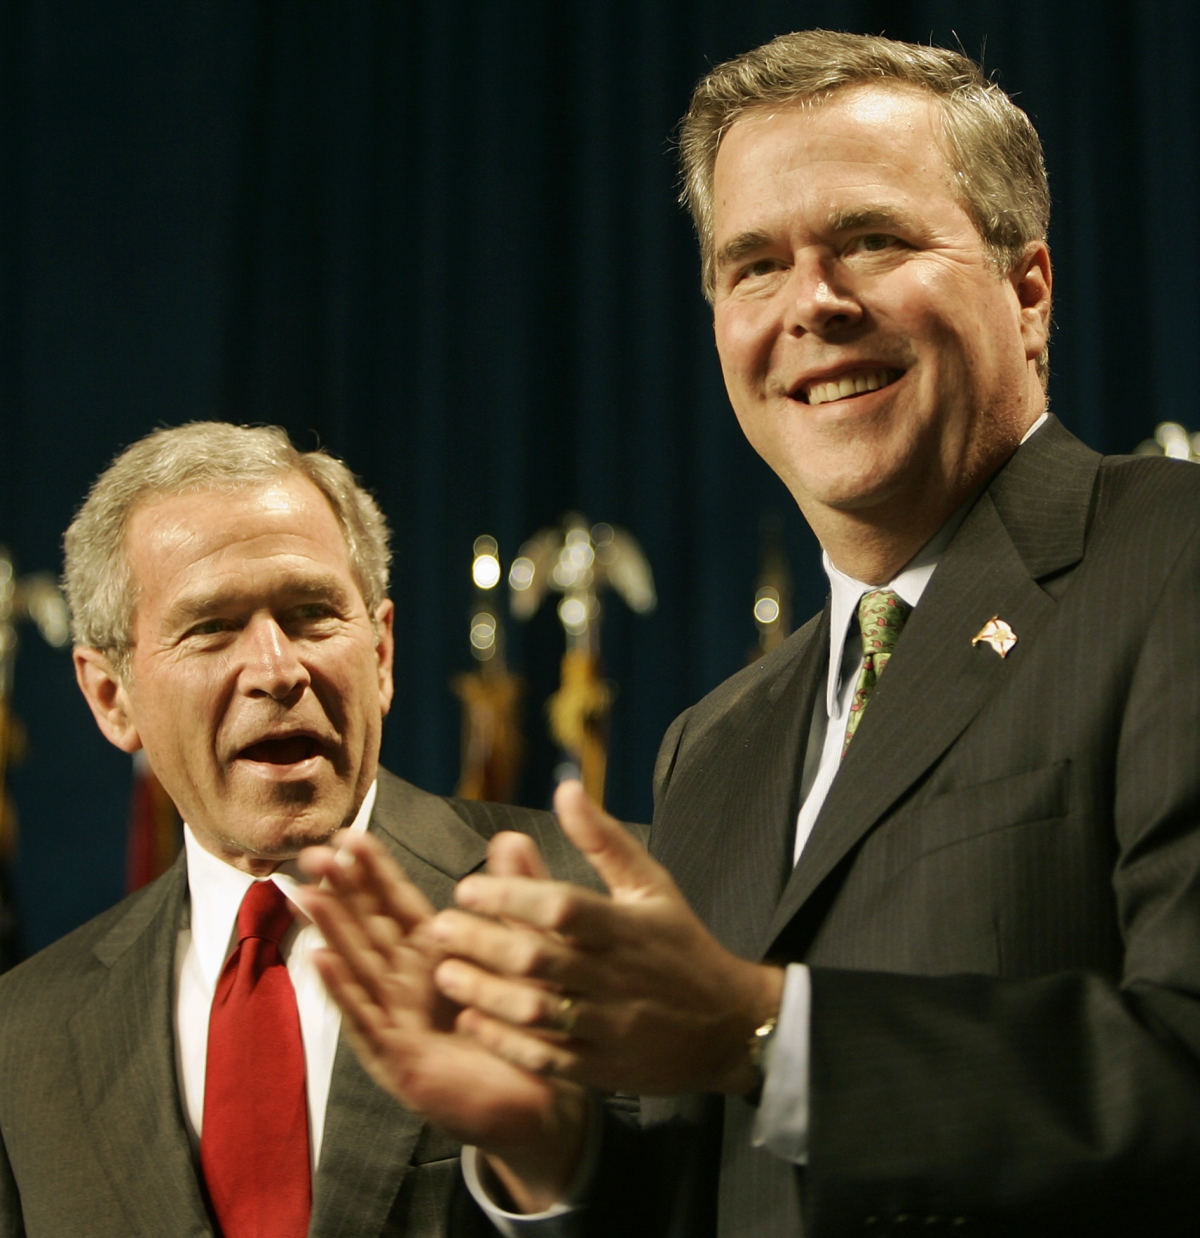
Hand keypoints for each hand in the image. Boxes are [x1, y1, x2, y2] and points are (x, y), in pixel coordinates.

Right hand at [294, 832, 586, 1211]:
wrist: (543, 1098)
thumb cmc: (526, 1024)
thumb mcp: (524, 950)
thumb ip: (513, 895)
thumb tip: (510, 837)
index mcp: (434, 954)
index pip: (396, 904)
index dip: (372, 871)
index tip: (348, 835)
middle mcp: (408, 983)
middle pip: (367, 928)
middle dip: (340, 891)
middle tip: (312, 853)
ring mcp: (399, 1020)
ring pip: (358, 966)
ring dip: (331, 931)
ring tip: (306, 894)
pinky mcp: (400, 1057)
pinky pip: (367, 1017)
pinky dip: (342, 988)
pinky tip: (320, 959)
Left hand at [430, 781, 784, 1095]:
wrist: (729, 1026)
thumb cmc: (682, 945)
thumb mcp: (651, 884)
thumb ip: (603, 840)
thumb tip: (565, 788)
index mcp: (626, 927)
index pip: (562, 907)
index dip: (512, 896)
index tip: (467, 889)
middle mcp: (616, 977)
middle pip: (540, 959)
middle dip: (483, 942)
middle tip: (437, 928)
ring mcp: (609, 1026)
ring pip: (538, 1012)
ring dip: (485, 994)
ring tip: (445, 974)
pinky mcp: (603, 1067)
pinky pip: (548, 1058)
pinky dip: (506, 1043)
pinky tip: (471, 1023)